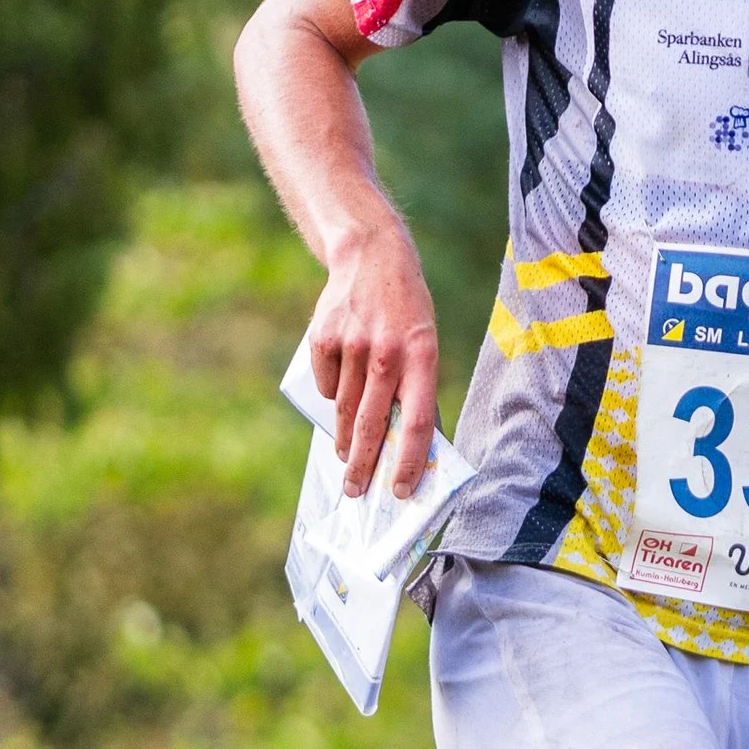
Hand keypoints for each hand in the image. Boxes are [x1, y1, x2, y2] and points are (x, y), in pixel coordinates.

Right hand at [308, 220, 440, 494]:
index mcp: (422, 356)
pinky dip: (331, 394)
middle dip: (363, 466)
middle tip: (356, 491)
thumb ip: (416, 386)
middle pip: (372, 424)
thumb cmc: (406, 310)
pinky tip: (339, 389)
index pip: (417, 422)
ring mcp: (352, 345)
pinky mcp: (323, 339)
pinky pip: (326, 384)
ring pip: (344, 410)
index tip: (401, 491)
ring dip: (345, 441)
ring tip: (345, 458)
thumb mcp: (425, 342)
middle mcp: (387, 353)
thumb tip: (407, 443)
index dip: (409, 461)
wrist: (372, 256)